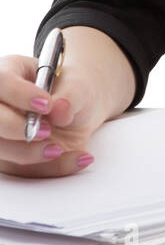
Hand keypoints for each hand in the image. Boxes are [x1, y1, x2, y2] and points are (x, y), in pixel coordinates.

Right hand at [0, 53, 105, 176]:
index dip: (19, 94)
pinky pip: (24, 170)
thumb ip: (71, 94)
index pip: (2, 81)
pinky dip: (52, 167)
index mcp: (9, 74)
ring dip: (29, 154)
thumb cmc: (70, 91)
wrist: (75, 112)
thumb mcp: (77, 85)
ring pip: (1, 149)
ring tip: (60, 149)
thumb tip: (60, 109)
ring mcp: (0, 134)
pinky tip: (77, 158)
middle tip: (47, 131)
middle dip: (16, 128)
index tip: (46, 104)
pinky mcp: (8, 158)